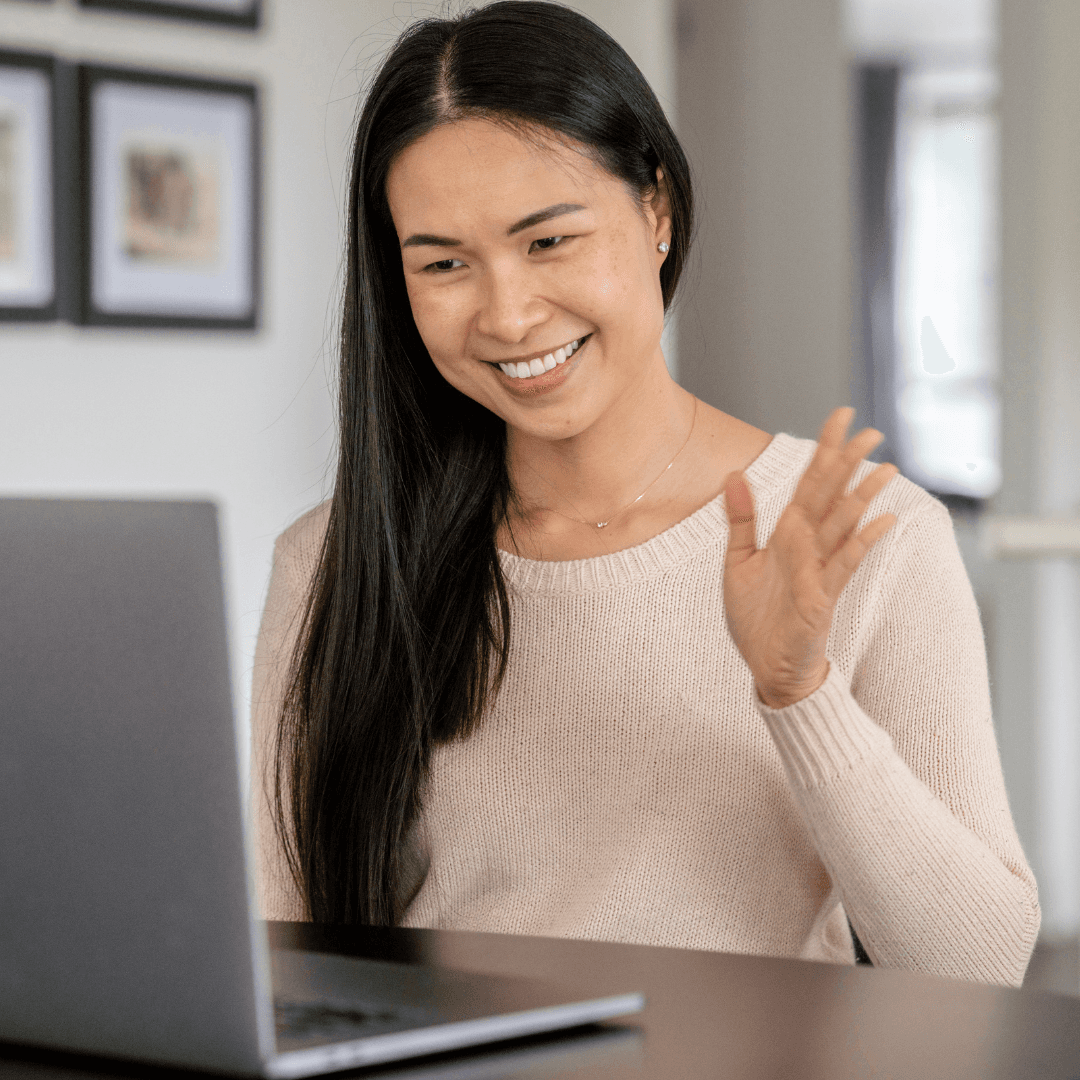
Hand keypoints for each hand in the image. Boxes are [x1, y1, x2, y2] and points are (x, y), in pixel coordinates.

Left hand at [723, 407, 898, 708]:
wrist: (766, 666)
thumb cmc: (757, 618)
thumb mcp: (738, 563)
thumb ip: (741, 520)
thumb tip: (732, 474)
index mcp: (788, 535)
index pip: (808, 484)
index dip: (823, 451)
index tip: (840, 416)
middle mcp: (808, 547)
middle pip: (830, 496)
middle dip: (847, 464)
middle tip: (871, 431)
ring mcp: (819, 570)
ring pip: (843, 526)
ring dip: (862, 496)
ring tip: (884, 467)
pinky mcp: (822, 597)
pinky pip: (843, 565)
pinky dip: (861, 542)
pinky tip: (882, 521)